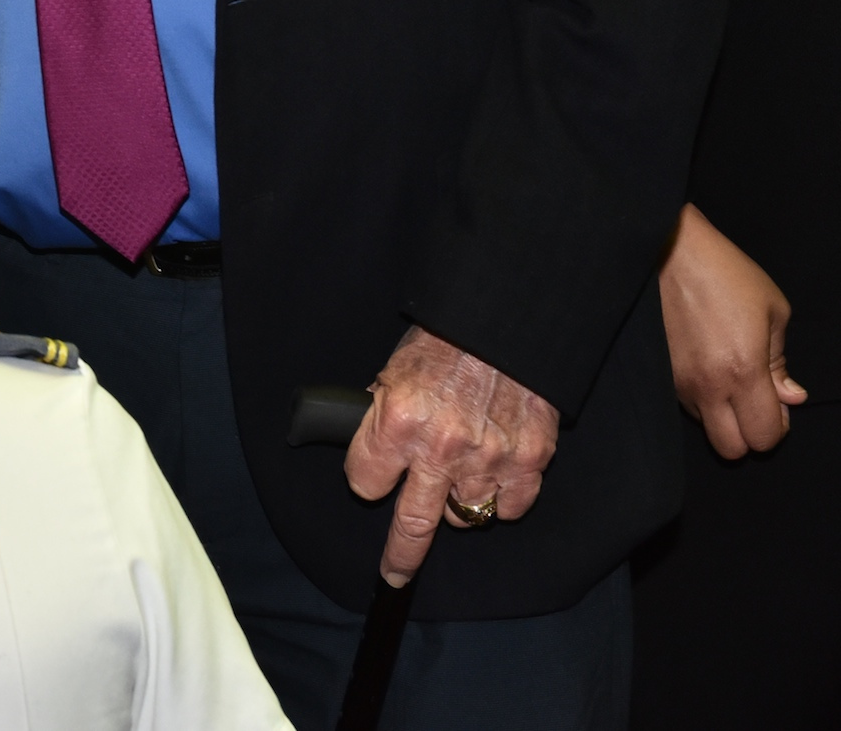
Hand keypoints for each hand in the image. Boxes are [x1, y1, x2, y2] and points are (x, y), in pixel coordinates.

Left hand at [343, 326, 560, 586]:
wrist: (504, 322)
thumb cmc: (444, 341)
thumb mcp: (392, 371)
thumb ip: (381, 415)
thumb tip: (368, 446)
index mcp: (397, 421)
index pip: (366, 482)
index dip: (367, 478)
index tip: (372, 479)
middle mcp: (440, 448)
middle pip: (412, 526)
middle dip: (399, 556)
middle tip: (393, 572)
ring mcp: (487, 459)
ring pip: (465, 517)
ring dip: (457, 507)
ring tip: (457, 481)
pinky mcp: (529, 460)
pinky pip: (510, 507)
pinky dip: (502, 501)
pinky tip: (494, 480)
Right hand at [661, 203, 805, 458]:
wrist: (667, 250)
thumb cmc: (726, 274)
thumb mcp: (773, 310)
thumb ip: (781, 362)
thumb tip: (791, 397)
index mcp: (742, 371)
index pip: (763, 436)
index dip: (776, 427)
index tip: (777, 401)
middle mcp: (706, 386)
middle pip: (731, 449)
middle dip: (748, 432)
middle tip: (755, 401)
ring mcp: (677, 382)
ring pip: (705, 428)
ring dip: (722, 415)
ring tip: (727, 378)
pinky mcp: (658, 372)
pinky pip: (685, 404)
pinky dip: (702, 398)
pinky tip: (706, 367)